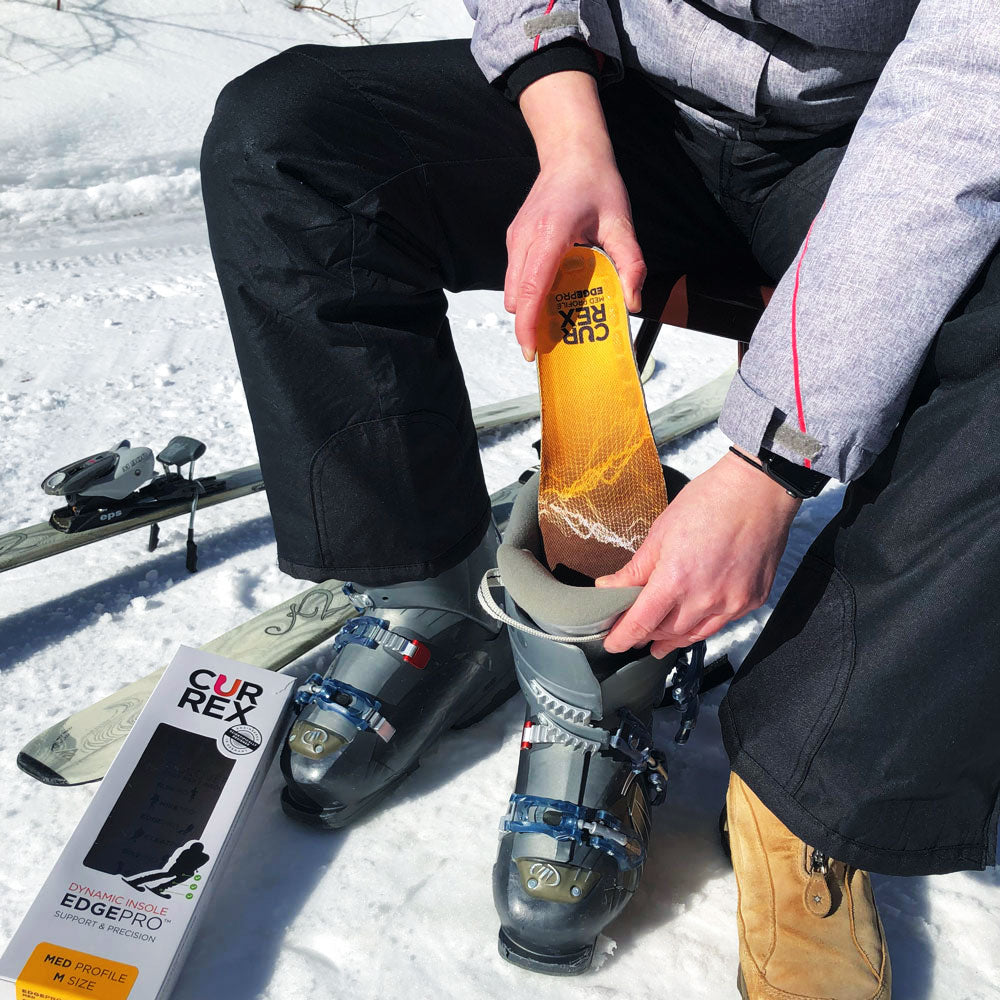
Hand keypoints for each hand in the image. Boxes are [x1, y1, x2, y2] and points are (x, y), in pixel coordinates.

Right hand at [508, 72, 644, 360]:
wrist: (571, 152)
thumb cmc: (598, 184)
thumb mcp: (622, 222)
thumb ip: (631, 263)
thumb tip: (633, 303)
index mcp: (550, 234)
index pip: (532, 288)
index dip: (528, 323)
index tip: (531, 350)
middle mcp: (525, 238)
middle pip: (517, 296)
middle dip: (528, 325)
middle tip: (550, 347)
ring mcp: (516, 239)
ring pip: (514, 289)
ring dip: (528, 310)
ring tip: (553, 324)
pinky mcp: (515, 240)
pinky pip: (517, 277)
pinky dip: (529, 294)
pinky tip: (551, 297)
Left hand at [596, 450, 801, 656]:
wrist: (758, 490)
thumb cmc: (709, 502)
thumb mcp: (660, 533)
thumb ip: (635, 569)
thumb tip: (609, 587)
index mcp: (676, 580)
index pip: (641, 624)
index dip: (622, 638)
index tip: (612, 644)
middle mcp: (705, 599)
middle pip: (667, 632)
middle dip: (646, 636)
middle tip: (632, 635)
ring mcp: (733, 602)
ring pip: (695, 634)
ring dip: (673, 639)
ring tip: (658, 644)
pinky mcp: (752, 599)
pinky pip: (721, 623)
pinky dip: (702, 626)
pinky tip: (693, 623)